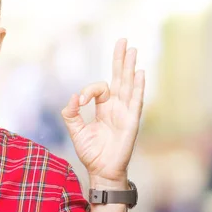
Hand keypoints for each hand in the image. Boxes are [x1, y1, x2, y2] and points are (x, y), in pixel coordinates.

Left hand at [61, 39, 144, 186]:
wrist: (101, 171)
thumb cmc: (91, 153)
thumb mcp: (76, 131)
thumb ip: (71, 114)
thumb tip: (73, 97)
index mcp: (104, 108)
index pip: (99, 88)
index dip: (88, 91)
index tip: (79, 101)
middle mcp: (117, 107)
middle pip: (119, 78)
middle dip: (120, 60)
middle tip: (123, 40)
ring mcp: (125, 113)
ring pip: (128, 85)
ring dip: (130, 67)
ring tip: (132, 49)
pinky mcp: (131, 121)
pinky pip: (135, 101)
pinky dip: (137, 87)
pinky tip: (139, 72)